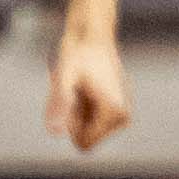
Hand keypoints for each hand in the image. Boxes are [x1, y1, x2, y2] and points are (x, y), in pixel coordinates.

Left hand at [46, 26, 131, 152]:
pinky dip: (84, 106)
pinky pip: (94, 120)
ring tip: (80, 86)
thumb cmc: (76, 55)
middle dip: (74, 118)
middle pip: (87, 137)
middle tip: (74, 90)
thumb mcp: (62, 78)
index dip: (69, 125)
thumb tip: (54, 133)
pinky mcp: (119, 108)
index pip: (83, 144)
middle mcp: (123, 117)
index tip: (71, 98)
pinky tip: (86, 85)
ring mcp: (123, 113)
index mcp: (114, 114)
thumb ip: (59, 104)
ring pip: (90, 128)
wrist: (92, 34)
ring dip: (78, 111)